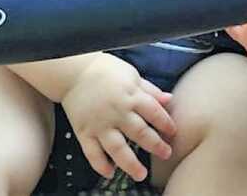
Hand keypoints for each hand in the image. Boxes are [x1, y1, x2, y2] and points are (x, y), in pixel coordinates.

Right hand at [61, 54, 175, 181]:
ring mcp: (100, 124)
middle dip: (155, 145)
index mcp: (131, 95)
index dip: (165, 123)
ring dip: (130, 163)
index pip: (154, 112)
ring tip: (140, 175)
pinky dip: (100, 165)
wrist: (74, 72)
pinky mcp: (83, 132)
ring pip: (117, 148)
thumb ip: (150, 90)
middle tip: (166, 154)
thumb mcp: (132, 75)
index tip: (173, 132)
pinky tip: (110, 173)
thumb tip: (169, 99)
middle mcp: (117, 112)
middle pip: (140, 133)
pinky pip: (92, 152)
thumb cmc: (106, 71)